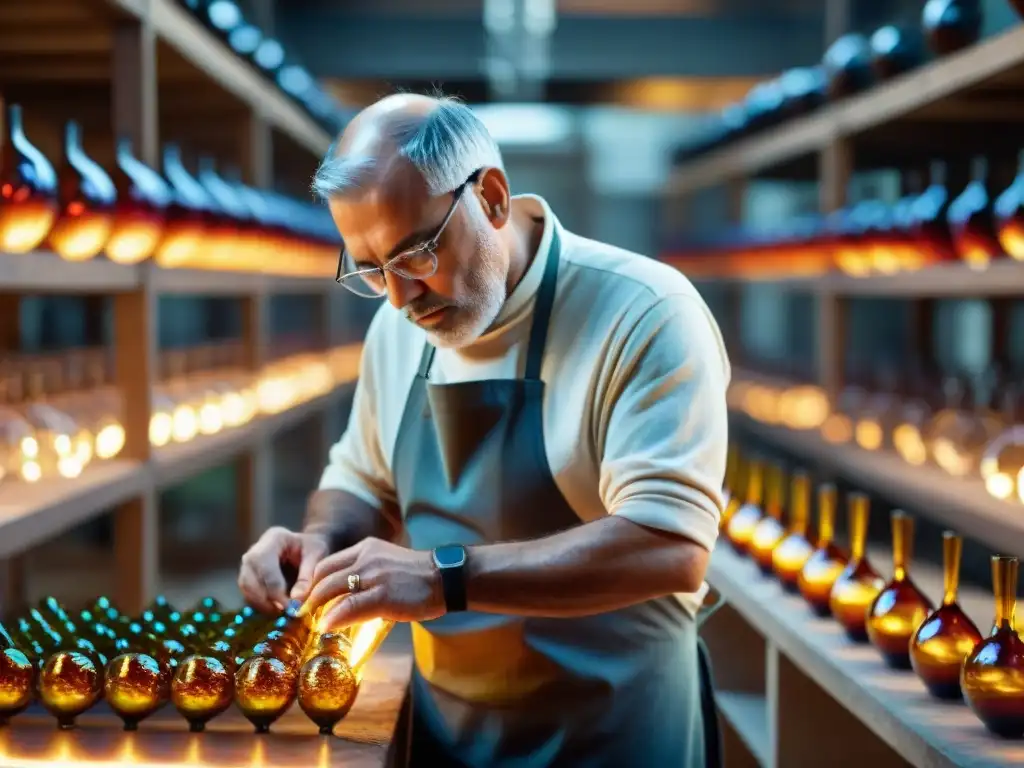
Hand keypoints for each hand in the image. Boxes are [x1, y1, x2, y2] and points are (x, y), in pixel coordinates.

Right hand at [238, 527, 329, 612]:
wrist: (307, 547)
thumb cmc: (313, 548)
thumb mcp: (317, 556)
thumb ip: (307, 576)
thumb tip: (296, 601)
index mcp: (273, 538)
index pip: (265, 566)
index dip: (275, 590)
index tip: (290, 608)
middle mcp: (255, 550)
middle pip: (249, 578)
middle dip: (266, 600)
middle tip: (285, 614)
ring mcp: (248, 564)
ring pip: (246, 588)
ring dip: (262, 605)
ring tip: (282, 614)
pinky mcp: (248, 577)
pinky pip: (248, 594)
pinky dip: (261, 605)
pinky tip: (277, 611)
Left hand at [301, 537, 443, 629]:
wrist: (446, 578)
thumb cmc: (419, 576)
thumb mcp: (387, 563)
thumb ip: (366, 572)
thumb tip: (347, 596)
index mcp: (366, 548)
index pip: (327, 563)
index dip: (313, 582)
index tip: (308, 598)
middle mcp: (366, 557)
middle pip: (324, 576)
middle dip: (310, 597)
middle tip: (303, 614)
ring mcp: (373, 576)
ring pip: (331, 589)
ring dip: (316, 608)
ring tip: (311, 622)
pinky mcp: (382, 595)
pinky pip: (349, 607)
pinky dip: (333, 618)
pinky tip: (325, 628)